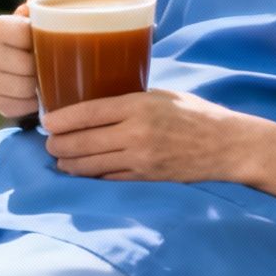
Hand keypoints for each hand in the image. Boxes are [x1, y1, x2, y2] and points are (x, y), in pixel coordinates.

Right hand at [0, 0, 47, 122]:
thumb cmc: (45, 36)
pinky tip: (37, 96)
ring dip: (36, 87)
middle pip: (18, 64)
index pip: (12, 31)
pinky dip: (29, 104)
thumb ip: (41, 4)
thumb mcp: (45, 17)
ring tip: (46, 81)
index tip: (48, 40)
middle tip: (53, 66)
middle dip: (39, 67)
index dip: (32, 38)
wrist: (40, 65)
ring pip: (16, 87)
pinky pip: (12, 107)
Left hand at [43, 90, 256, 182]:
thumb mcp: (163, 95)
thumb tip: (97, 102)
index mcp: (138, 106)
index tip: (47, 121)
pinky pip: (108, 179)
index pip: (87, 113)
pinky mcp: (146, 178)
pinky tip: (83, 173)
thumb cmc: (196, 114)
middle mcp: (136, 134)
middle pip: (82, 142)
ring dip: (69, 163)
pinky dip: (91, 177)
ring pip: (90, 165)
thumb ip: (131, 99)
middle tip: (48, 142)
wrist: (228, 145)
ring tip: (60, 159)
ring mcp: (140, 160)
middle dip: (58, 144)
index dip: (61, 119)